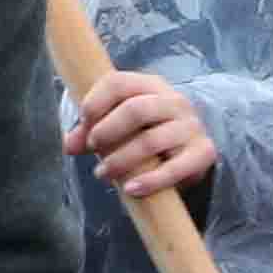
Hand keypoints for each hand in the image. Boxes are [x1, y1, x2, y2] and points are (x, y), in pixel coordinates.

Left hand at [68, 67, 217, 203]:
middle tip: (93, 147)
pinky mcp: (202, 153)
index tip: (84, 122)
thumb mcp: (120, 127)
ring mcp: (190, 127)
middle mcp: (174, 102)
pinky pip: (175, 169)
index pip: (119, 83)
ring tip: (102, 173)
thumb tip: (69, 146)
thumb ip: (92, 132)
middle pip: (136, 110)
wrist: (192, 152)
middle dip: (107, 131)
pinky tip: (130, 189)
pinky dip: (150, 181)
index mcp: (151, 86)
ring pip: (151, 140)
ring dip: (120, 160)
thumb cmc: (148, 133)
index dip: (96, 101)